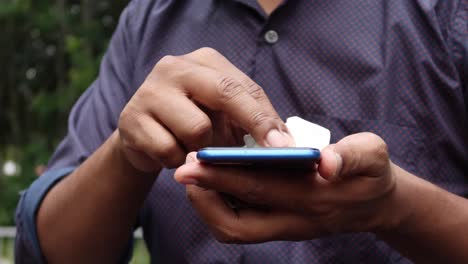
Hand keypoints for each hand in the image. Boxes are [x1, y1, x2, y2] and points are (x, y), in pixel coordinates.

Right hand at [117, 48, 291, 172]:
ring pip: (197, 129)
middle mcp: (176, 67)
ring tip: (197, 151)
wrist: (142, 137)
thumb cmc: (191, 123)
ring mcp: (150, 90)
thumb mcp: (222, 116)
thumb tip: (285, 141)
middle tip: (270, 153)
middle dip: (252, 125)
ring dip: (204, 150)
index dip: (266, 117)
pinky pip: (170, 150)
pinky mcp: (131, 119)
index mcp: (204, 61)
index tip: (285, 145)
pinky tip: (173, 156)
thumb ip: (249, 120)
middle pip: (224, 94)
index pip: (243, 86)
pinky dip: (178, 161)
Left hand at [174, 132, 401, 242]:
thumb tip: (326, 161)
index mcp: (316, 198)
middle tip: (181, 168)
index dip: (225, 176)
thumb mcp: (373, 155)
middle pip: (239, 215)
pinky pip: (241, 226)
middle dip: (206, 191)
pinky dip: (220, 208)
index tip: (197, 161)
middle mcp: (295, 220)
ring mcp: (285, 228)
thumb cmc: (371, 173)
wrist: (375, 203)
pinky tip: (214, 184)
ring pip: (235, 229)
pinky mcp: (280, 227)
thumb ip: (354, 156)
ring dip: (208, 207)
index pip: (261, 189)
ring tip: (194, 178)